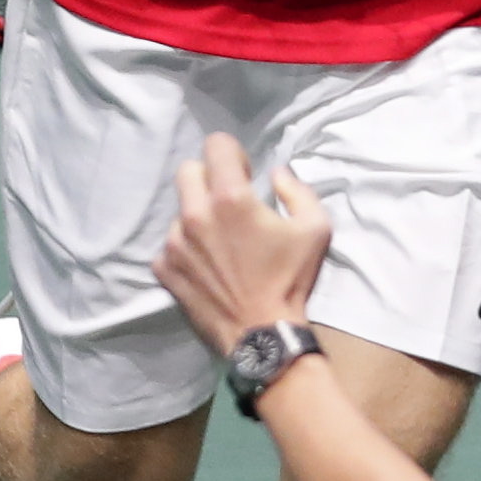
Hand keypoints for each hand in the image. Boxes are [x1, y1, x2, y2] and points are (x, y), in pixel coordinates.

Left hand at [156, 134, 331, 354]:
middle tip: (229, 203)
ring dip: (197, 218)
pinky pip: (169, 245)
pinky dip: (186, 250)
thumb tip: (276, 173)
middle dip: (208, 178)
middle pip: (188, 170)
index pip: (215, 145)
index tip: (244, 173)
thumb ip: (297, 190)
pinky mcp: (164, 268)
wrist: (262, 335)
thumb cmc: (290, 280)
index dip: (233, 153)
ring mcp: (174, 242)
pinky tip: (207, 266)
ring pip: (179, 211)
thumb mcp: (315, 229)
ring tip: (220, 243)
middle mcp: (195, 214)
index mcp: (231, 198)